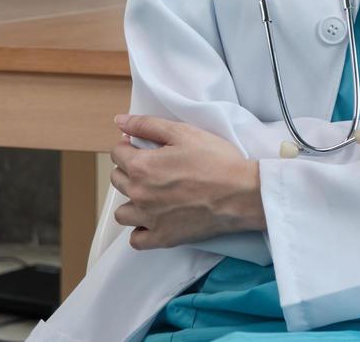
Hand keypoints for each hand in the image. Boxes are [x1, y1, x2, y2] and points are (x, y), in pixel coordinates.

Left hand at [110, 114, 263, 249]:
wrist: (242, 193)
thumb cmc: (217, 161)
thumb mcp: (184, 133)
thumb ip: (148, 125)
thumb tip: (119, 121)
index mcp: (142, 166)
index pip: (117, 154)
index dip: (128, 146)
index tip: (143, 147)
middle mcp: (139, 194)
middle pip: (117, 180)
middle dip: (129, 169)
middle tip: (153, 167)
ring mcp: (149, 219)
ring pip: (122, 212)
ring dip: (131, 202)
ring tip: (151, 195)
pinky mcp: (162, 238)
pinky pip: (136, 239)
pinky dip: (141, 230)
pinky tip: (154, 219)